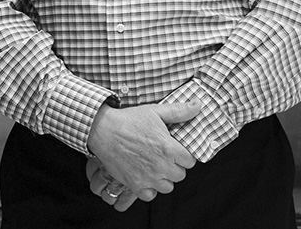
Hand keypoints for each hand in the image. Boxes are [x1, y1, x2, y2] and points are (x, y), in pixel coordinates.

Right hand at [85, 101, 200, 209]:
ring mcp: (148, 177)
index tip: (175, 151)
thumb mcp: (155, 111)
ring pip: (167, 187)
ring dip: (163, 178)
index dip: (184, 155)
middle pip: (180, 175)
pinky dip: (149, 188)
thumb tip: (198, 105)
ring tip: (154, 167)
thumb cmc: (129, 120)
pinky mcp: (135, 184)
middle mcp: (161, 166)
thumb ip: (179, 111)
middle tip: (164, 157)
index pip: (190, 161)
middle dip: (174, 166)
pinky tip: (144, 176)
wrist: (102, 130)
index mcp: (169, 149)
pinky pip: (150, 195)